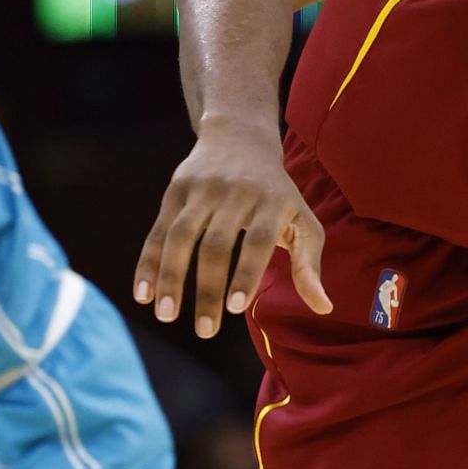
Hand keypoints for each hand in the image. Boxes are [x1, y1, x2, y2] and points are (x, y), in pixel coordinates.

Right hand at [133, 120, 332, 336]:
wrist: (241, 138)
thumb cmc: (277, 194)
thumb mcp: (301, 221)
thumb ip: (308, 265)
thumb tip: (324, 308)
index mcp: (271, 202)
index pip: (258, 239)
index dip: (247, 273)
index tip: (235, 309)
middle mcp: (236, 193)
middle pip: (216, 244)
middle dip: (207, 289)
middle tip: (205, 330)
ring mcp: (202, 190)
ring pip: (181, 237)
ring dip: (171, 278)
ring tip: (167, 316)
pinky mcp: (176, 190)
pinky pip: (158, 231)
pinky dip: (148, 263)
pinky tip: (143, 295)